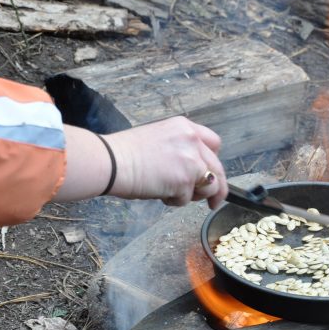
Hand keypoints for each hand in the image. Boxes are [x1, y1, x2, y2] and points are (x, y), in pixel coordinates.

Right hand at [105, 117, 227, 207]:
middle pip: (217, 167)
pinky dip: (175, 201)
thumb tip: (189, 170)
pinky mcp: (185, 180)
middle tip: (213, 202)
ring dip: (193, 195)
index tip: (211, 173)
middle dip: (217, 188)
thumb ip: (179, 149)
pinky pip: (188, 198)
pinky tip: (159, 193)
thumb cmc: (124, 153)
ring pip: (209, 186)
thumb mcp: (157, 138)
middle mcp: (192, 140)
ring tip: (171, 193)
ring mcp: (191, 161)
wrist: (110, 161)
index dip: (214, 161)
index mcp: (184, 127)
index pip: (214, 143)